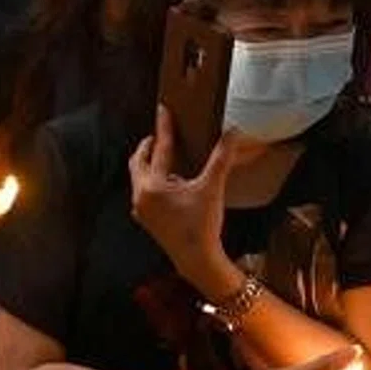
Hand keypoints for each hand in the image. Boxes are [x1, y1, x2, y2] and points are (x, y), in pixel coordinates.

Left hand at [130, 106, 233, 289]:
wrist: (196, 260)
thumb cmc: (202, 225)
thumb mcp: (212, 188)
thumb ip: (220, 158)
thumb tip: (231, 132)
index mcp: (152, 184)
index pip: (159, 148)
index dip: (163, 127)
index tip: (163, 109)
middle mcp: (140, 195)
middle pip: (138, 162)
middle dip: (148, 147)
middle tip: (160, 135)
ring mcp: (140, 209)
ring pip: (139, 178)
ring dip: (149, 165)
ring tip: (165, 156)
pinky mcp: (146, 220)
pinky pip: (143, 192)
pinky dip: (152, 182)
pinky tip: (168, 183)